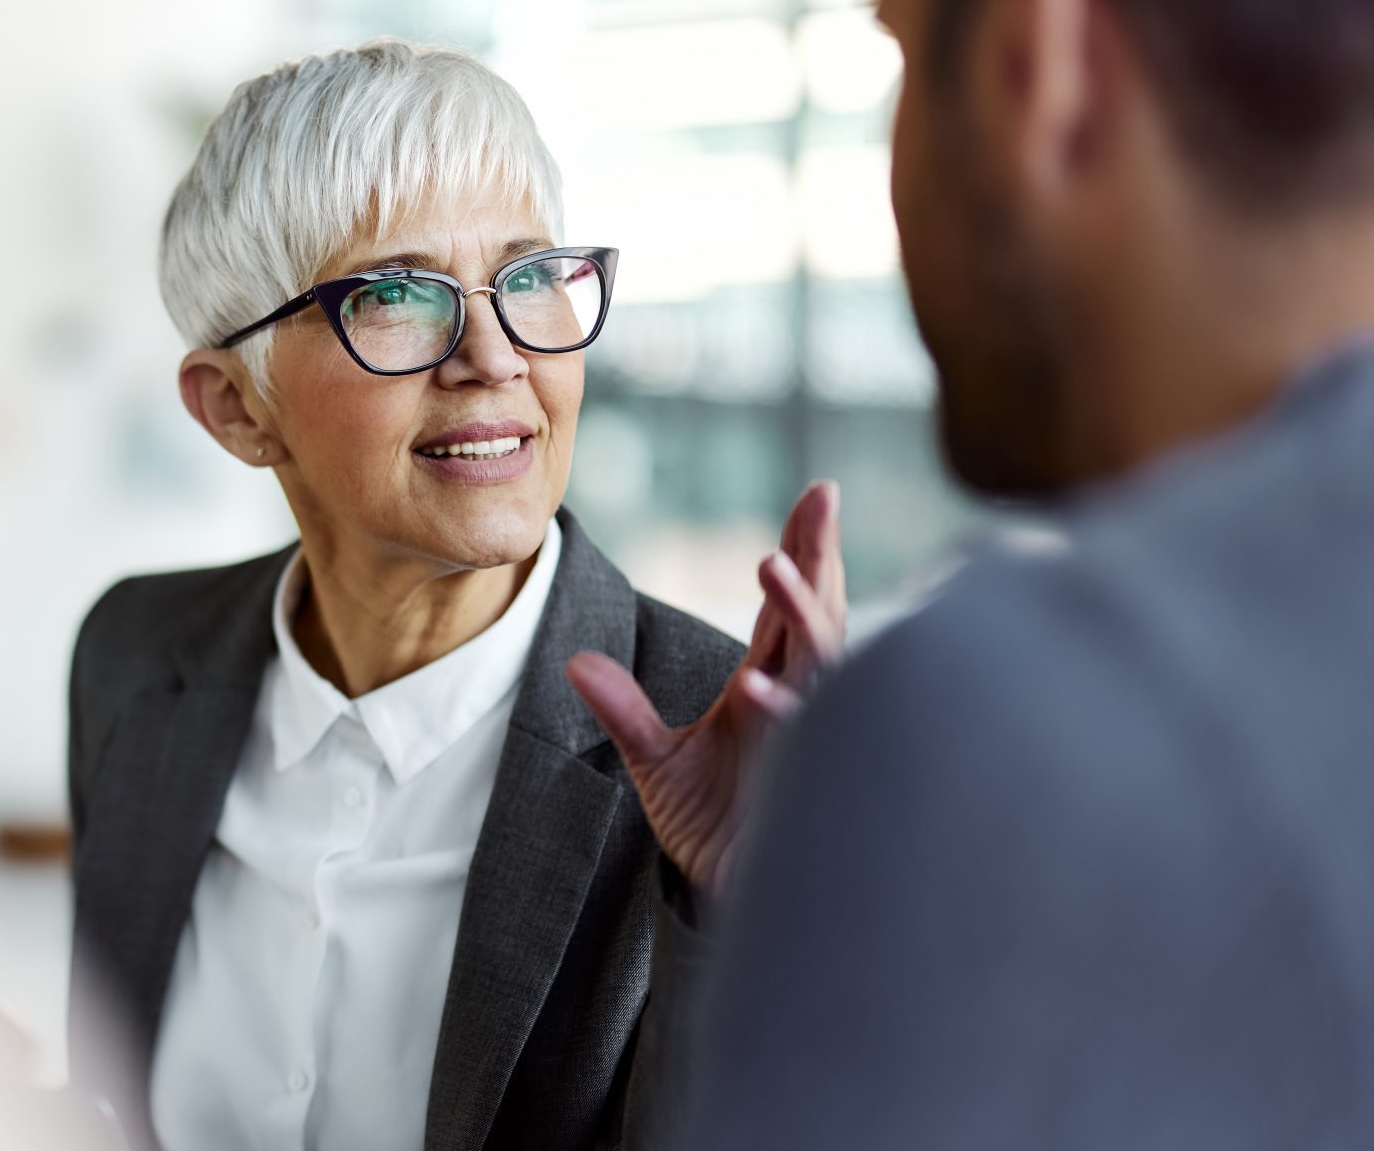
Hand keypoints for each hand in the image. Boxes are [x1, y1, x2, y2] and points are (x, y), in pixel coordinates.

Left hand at [566, 481, 846, 896]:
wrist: (734, 901)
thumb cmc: (714, 826)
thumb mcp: (654, 761)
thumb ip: (622, 710)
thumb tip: (574, 660)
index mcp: (769, 679)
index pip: (789, 604)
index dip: (804, 549)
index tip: (817, 494)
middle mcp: (795, 699)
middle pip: (817, 614)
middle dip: (819, 558)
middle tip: (820, 500)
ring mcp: (803, 739)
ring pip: (818, 666)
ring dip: (799, 618)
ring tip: (772, 568)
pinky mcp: (799, 786)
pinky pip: (799, 742)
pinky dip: (782, 712)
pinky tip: (757, 686)